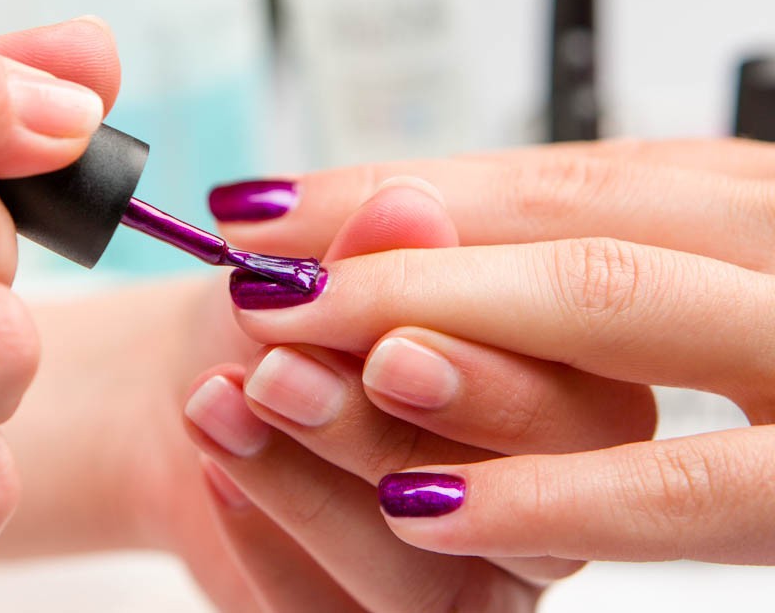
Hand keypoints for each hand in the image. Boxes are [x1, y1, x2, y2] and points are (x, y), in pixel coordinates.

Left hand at [216, 138, 774, 566]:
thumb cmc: (289, 318)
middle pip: (520, 493)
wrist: (208, 382)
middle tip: (282, 368)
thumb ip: (372, 251)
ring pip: (438, 584)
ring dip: (313, 490)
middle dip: (386, 426)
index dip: (474, 357)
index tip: (365, 312)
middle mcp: (542, 496)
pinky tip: (217, 473)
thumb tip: (409, 207)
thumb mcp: (320, 271)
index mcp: (565, 388)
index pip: (574, 391)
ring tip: (226, 403)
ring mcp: (474, 576)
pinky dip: (270, 548)